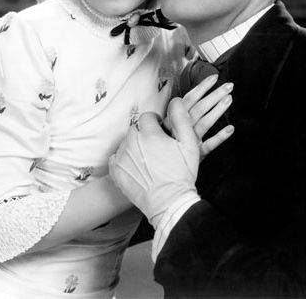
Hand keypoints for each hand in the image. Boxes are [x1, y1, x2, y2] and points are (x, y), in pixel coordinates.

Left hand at [110, 98, 227, 227]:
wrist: (169, 203)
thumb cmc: (181, 174)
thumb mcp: (189, 144)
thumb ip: (182, 118)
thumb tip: (175, 101)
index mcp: (150, 134)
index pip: (148, 117)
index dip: (156, 124)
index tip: (162, 134)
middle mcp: (132, 142)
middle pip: (135, 128)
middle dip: (145, 134)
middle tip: (156, 149)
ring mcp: (122, 157)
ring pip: (126, 142)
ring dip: (135, 146)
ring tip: (148, 160)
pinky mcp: (116, 171)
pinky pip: (116, 157)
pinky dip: (124, 160)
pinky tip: (136, 168)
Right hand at [165, 74, 233, 158]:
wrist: (160, 169)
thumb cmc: (161, 146)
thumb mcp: (163, 127)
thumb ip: (173, 115)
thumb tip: (179, 99)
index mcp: (174, 119)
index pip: (189, 99)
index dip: (201, 87)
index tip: (213, 78)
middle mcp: (182, 128)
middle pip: (199, 108)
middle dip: (214, 95)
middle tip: (228, 86)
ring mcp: (190, 140)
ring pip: (205, 123)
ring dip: (217, 110)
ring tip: (229, 100)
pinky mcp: (197, 154)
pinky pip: (209, 145)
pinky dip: (220, 137)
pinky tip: (230, 128)